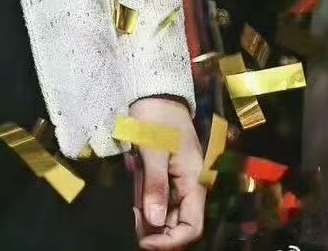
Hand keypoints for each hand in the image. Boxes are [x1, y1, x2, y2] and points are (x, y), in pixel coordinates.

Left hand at [126, 96, 204, 248]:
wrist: (154, 92)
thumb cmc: (156, 117)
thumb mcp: (153, 150)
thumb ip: (155, 186)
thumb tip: (155, 222)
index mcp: (195, 182)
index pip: (192, 227)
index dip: (170, 242)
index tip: (144, 241)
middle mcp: (191, 187)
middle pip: (178, 224)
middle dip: (156, 230)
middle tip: (133, 219)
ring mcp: (180, 182)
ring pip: (168, 214)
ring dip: (150, 216)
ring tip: (133, 205)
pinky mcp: (169, 176)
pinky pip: (160, 199)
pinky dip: (147, 202)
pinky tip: (136, 192)